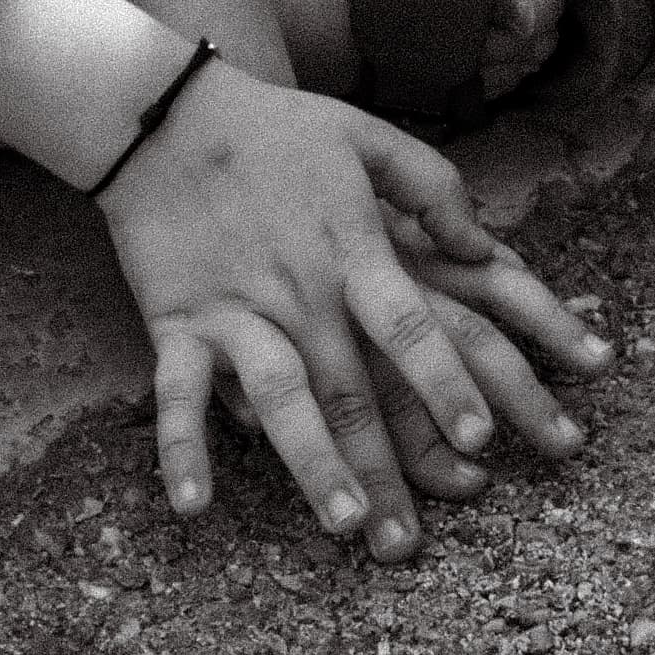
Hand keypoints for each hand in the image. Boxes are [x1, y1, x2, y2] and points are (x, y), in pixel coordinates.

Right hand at [100, 68, 605, 548]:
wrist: (169, 115)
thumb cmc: (279, 130)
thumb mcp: (369, 137)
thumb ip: (433, 187)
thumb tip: (485, 249)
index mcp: (354, 248)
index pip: (414, 327)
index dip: (448, 384)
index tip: (485, 441)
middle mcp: (303, 290)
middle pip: (357, 390)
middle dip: (391, 468)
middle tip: (415, 539)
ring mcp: (239, 310)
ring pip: (283, 402)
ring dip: (313, 467)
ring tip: (344, 526)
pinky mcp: (179, 323)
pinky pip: (180, 395)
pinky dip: (184, 449)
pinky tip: (195, 505)